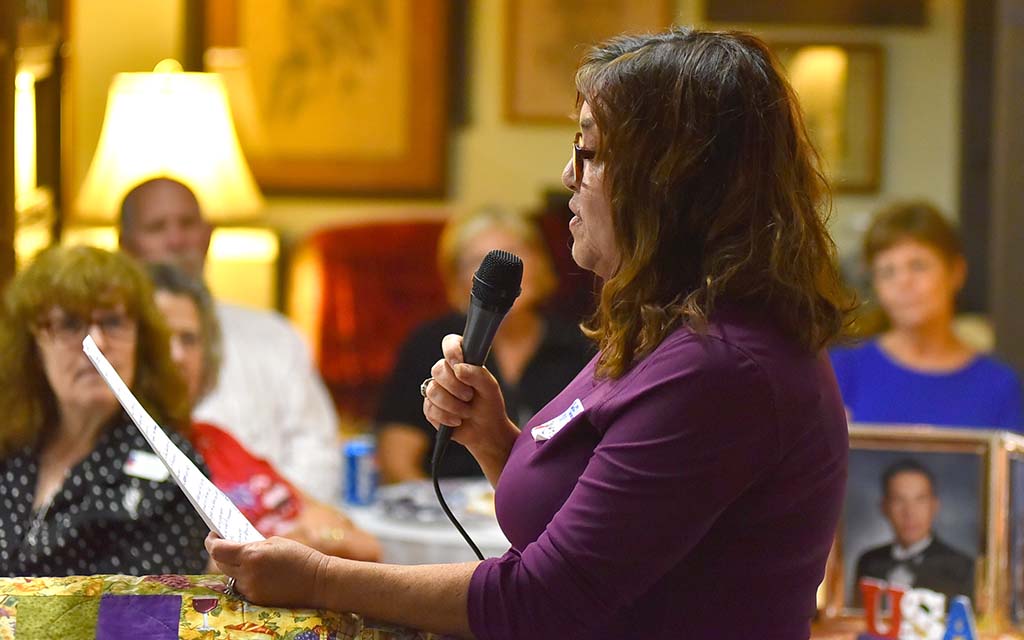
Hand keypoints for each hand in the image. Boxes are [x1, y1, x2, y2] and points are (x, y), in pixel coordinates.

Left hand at [205, 533, 332, 609]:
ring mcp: (251, 589)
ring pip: (231, 576)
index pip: (218, 550)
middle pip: (220, 564)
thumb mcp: (275, 542)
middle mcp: (247, 574)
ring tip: (240, 557)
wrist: (319, 581)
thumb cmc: (300, 557)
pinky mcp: (257, 599)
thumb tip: (237, 547)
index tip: (213, 534)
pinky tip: (254, 571)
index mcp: (252, 555)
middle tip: (224, 544)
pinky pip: (242, 586)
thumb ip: (253, 546)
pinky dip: (245, 578)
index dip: (211, 541)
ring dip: (233, 567)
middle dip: (220, 553)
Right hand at [422, 334, 518, 457]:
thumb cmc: (489, 405)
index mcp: (462, 361)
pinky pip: (430, 408)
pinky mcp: (430, 407)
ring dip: (452, 404)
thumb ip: (477, 374)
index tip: (458, 364)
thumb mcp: (490, 388)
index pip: (450, 343)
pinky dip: (446, 417)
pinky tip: (457, 421)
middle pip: (438, 369)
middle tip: (469, 396)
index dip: (451, 351)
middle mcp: (446, 373)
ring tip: (466, 412)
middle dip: (454, 386)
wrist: (486, 430)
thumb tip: (458, 368)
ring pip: (432, 390)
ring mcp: (436, 390)